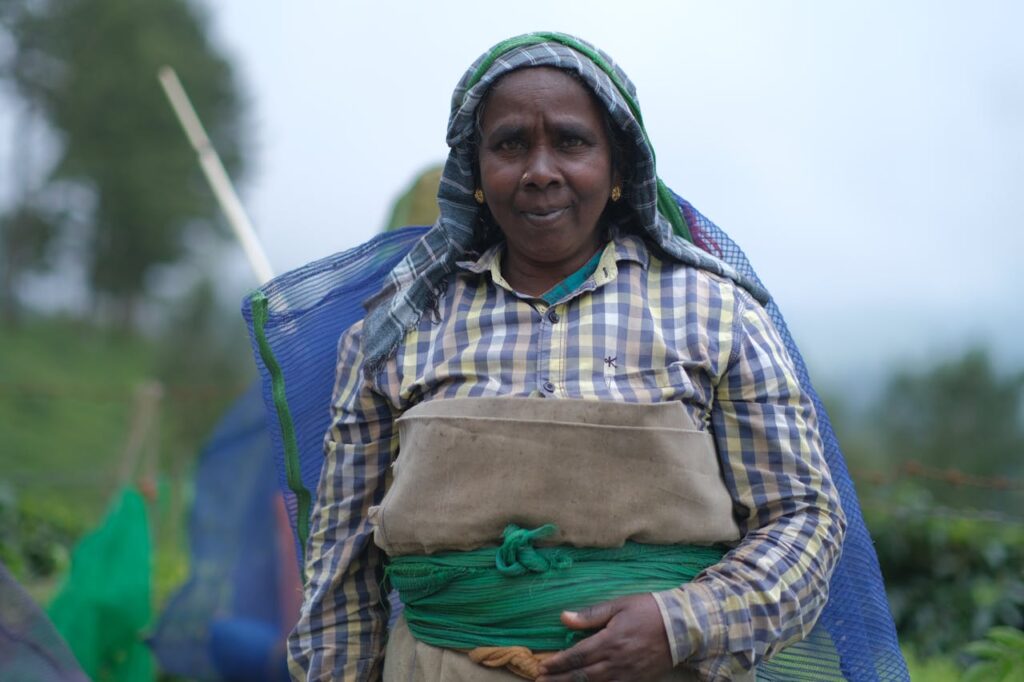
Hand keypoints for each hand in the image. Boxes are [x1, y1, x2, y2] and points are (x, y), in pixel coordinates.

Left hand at [536, 594, 673, 681]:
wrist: (683, 626)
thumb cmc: (649, 611)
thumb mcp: (619, 605)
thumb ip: (591, 615)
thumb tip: (563, 617)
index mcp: (610, 640)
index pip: (577, 655)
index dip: (558, 663)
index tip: (542, 666)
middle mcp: (616, 661)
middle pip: (582, 675)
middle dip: (559, 680)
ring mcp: (627, 674)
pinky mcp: (638, 680)